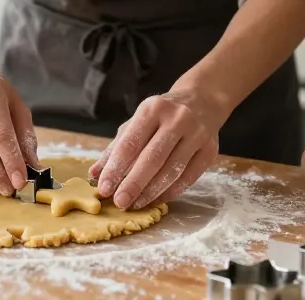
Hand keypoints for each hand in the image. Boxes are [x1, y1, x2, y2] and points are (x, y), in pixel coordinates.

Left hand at [88, 89, 221, 210]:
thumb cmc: (162, 115)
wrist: (202, 101)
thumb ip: (115, 148)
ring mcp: (197, 134)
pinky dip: (170, 191)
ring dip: (151, 191)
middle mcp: (177, 119)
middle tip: (119, 202)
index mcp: (152, 109)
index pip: (131, 143)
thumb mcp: (137, 122)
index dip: (115, 168)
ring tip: (136, 203)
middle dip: (133, 183)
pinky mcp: (210, 150)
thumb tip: (94, 174)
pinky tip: (156, 199)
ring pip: (172, 170)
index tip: (104, 188)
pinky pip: (189, 177)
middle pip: (152, 158)